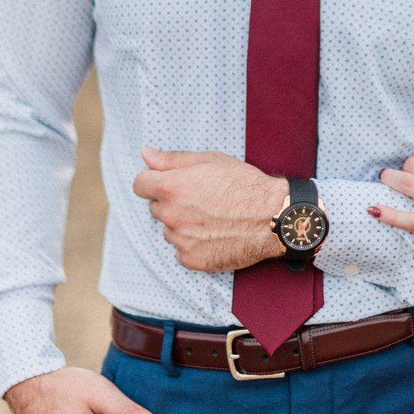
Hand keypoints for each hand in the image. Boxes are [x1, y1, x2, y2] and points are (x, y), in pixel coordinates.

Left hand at [135, 148, 287, 271]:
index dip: (154, 182)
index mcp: (171, 188)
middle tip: (203, 200)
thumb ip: (173, 159)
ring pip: (170, 229)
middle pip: (156, 208)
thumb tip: (145, 154)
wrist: (274, 217)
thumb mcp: (212, 161)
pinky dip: (195, 244)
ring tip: (214, 219)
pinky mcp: (190, 259)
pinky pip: (182, 250)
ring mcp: (179, 239)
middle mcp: (170, 215)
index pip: (140, 185)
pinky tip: (216, 235)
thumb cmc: (246, 185)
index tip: (171, 183)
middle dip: (173, 203)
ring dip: (184, 224)